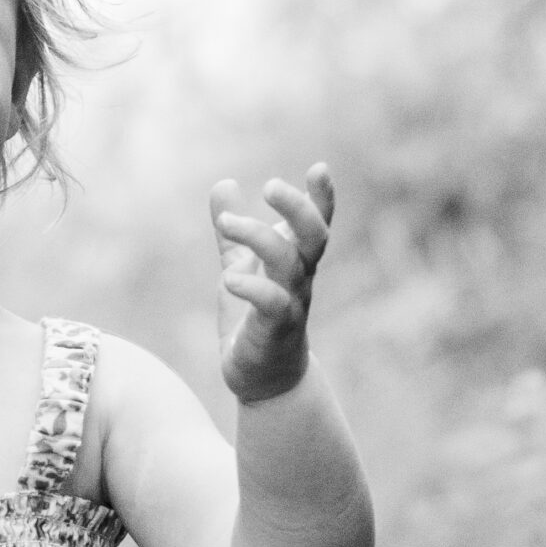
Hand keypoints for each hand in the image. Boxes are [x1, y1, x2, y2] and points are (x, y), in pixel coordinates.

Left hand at [209, 164, 333, 403]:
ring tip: (226, 223)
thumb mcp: (238, 265)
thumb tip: (224, 182)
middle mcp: (300, 279)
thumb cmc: (253, 318)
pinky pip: (273, 305)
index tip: (319, 168)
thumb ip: (232, 231)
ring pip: (291, 264)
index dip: (322, 198)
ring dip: (261, 238)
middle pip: (314, 237)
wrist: (260, 378)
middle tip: (271, 186)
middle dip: (298, 209)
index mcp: (295, 261)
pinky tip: (229, 279)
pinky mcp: (274, 331)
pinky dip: (253, 289)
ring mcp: (292, 304)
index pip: (317, 224)